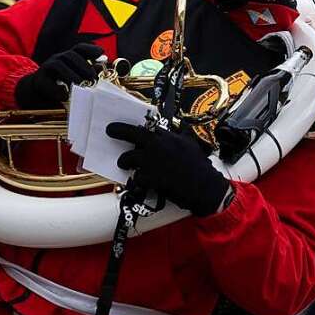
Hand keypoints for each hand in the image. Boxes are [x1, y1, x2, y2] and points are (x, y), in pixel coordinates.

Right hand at [14, 43, 103, 108]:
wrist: (37, 91)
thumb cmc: (60, 83)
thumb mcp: (75, 76)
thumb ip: (87, 72)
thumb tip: (99, 68)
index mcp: (68, 57)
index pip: (79, 48)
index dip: (90, 49)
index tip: (102, 52)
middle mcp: (58, 59)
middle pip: (70, 55)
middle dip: (84, 66)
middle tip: (93, 79)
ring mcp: (47, 67)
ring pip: (59, 65)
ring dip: (71, 75)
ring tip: (81, 85)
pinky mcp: (39, 80)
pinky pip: (48, 82)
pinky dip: (57, 89)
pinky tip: (65, 95)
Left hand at [108, 121, 229, 216]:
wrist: (205, 187)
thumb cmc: (200, 167)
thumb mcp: (192, 145)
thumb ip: (183, 135)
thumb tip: (182, 127)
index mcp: (168, 137)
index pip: (148, 127)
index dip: (137, 129)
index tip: (130, 128)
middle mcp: (158, 145)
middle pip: (132, 133)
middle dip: (118, 131)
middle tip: (109, 130)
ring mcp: (152, 160)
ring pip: (128, 157)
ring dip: (124, 161)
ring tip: (123, 163)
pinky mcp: (149, 177)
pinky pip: (135, 178)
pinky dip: (135, 181)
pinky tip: (138, 184)